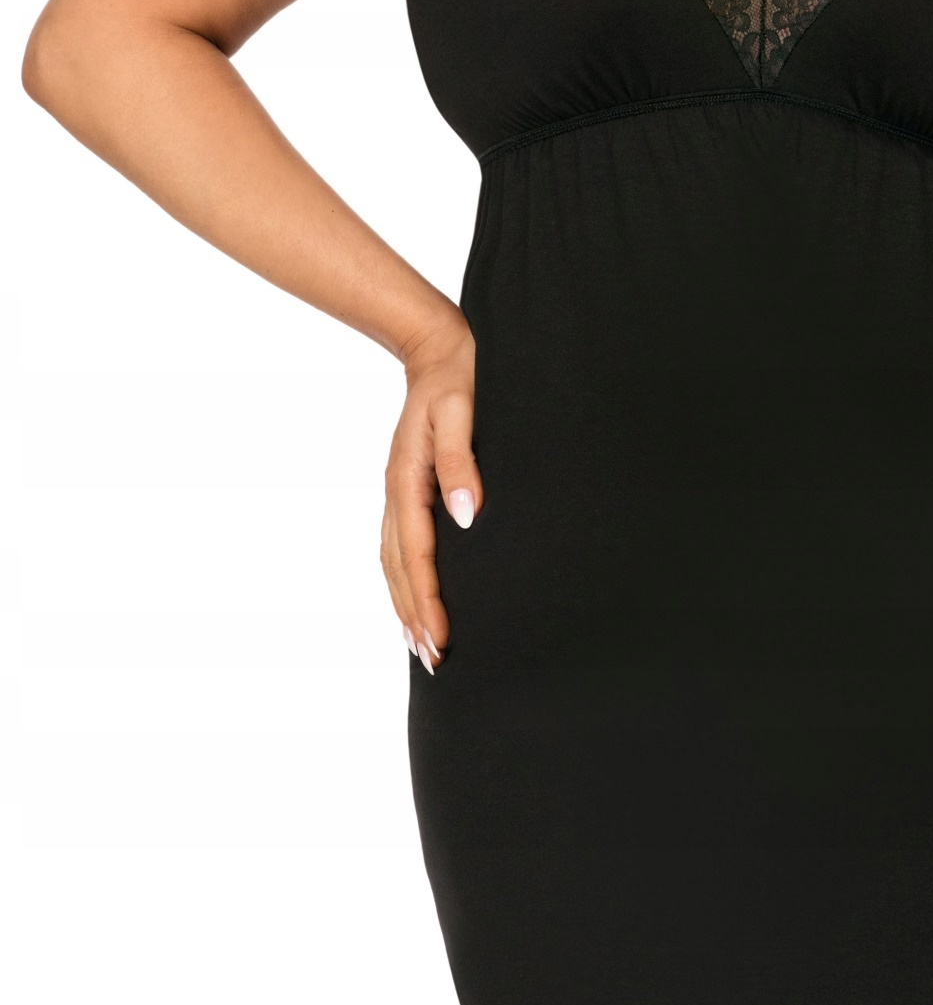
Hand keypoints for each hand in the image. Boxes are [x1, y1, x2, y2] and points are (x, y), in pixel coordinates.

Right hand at [380, 312, 480, 669]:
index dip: (427, 600)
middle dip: (413, 615)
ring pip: (393, 560)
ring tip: (421, 644)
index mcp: (407, 478)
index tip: (440, 638)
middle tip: (433, 660)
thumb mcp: (462, 410)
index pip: (416, 554)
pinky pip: (399, 544)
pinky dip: (404, 577)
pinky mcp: (407, 486)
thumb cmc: (459, 375)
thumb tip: (467, 515)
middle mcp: (396, 490)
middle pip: (398, 567)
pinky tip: (416, 595)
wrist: (438, 343)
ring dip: (405, 603)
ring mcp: (397, 489)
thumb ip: (460, 462)